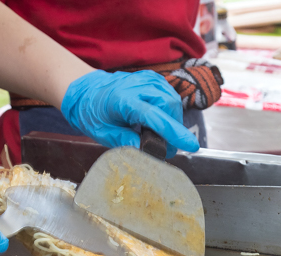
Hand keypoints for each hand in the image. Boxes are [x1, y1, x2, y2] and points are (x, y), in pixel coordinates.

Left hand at [61, 70, 199, 158]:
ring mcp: (147, 79)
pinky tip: (158, 120)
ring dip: (172, 120)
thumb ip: (125, 142)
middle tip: (165, 147)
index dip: (173, 132)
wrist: (89, 92)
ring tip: (158, 134)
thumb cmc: (95, 114)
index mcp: (122, 100)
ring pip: (173, 100)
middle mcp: (137, 85)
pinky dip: (169, 111)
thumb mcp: (104, 134)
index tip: (191, 146)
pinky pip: (170, 96)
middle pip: (170, 105)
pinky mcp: (153, 78)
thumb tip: (147, 151)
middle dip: (173, 128)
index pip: (154, 116)